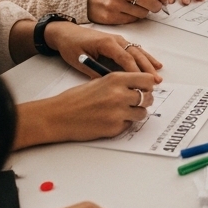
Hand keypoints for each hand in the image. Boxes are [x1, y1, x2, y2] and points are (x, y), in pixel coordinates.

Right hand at [14, 70, 155, 148]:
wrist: (58, 116)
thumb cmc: (75, 98)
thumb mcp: (99, 81)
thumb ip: (119, 83)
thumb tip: (138, 87)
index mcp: (115, 79)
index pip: (146, 79)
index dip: (149, 84)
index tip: (148, 88)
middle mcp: (119, 94)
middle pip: (148, 97)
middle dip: (145, 100)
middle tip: (138, 101)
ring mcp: (118, 113)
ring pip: (142, 113)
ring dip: (136, 113)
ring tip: (124, 112)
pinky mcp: (114, 128)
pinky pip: (129, 125)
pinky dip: (124, 124)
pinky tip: (111, 120)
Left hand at [44, 21, 162, 82]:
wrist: (65, 32)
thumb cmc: (71, 46)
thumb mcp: (80, 61)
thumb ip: (95, 72)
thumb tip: (109, 85)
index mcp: (107, 43)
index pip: (125, 59)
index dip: (135, 72)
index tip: (143, 83)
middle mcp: (116, 39)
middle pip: (136, 54)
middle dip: (147, 68)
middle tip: (156, 81)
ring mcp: (119, 39)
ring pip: (138, 51)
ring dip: (149, 63)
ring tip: (159, 74)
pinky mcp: (118, 41)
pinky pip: (135, 49)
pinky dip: (146, 56)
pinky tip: (154, 63)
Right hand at [87, 0, 168, 23]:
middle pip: (150, 2)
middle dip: (157, 6)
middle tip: (157, 6)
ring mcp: (114, 5)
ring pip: (142, 13)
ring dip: (145, 12)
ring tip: (139, 7)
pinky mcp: (110, 17)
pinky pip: (132, 20)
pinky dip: (134, 17)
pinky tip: (129, 12)